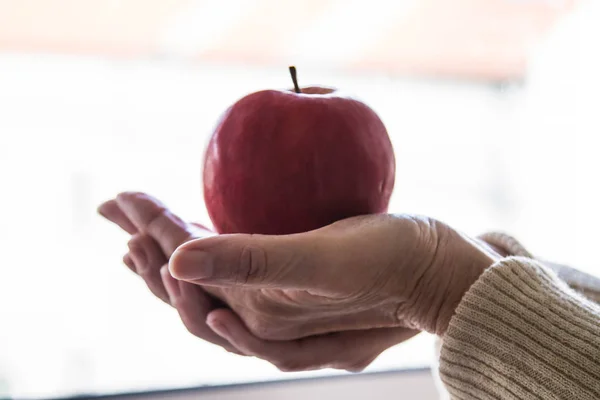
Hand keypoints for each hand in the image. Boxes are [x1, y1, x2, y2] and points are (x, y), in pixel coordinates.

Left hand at [99, 192, 418, 370]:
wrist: (444, 274)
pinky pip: (237, 285)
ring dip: (170, 261)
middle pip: (188, 290)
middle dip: (148, 250)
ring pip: (208, 291)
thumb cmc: (393, 263)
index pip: (188, 271)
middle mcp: (263, 321)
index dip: (153, 230)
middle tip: (118, 212)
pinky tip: (197, 250)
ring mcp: (279, 314)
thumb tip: (176, 260)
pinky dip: (209, 263)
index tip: (124, 197)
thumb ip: (253, 263)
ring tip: (140, 236)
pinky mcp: (297, 298)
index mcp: (260, 314)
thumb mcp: (327, 261)